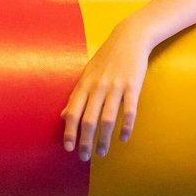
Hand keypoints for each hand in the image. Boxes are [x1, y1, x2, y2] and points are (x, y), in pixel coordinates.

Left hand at [61, 22, 149, 159]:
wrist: (129, 37)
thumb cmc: (106, 58)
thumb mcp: (86, 74)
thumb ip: (76, 96)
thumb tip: (63, 115)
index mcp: (84, 84)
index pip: (72, 112)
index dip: (69, 131)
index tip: (68, 148)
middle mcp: (98, 86)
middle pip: (88, 120)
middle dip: (85, 141)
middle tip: (84, 157)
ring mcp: (115, 86)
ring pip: (107, 118)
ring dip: (104, 139)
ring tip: (102, 153)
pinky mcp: (132, 85)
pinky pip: (129, 110)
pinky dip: (126, 126)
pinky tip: (124, 138)